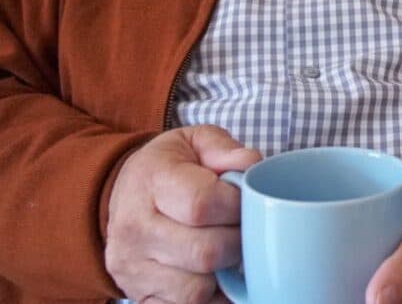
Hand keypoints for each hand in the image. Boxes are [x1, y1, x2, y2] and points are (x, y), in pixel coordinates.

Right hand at [105, 125, 260, 303]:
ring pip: (196, 289)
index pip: (202, 203)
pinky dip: (210, 297)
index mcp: (151, 182)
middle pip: (204, 252)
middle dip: (237, 242)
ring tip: (228, 250)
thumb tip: (250, 165)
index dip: (236, 205)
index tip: (245, 200)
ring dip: (225, 274)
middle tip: (243, 228)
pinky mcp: (138, 295)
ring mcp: (132, 268)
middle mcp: (134, 229)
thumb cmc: (169, 166)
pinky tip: (216, 274)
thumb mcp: (195, 140)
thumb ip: (225, 148)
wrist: (122, 193)